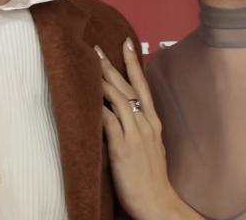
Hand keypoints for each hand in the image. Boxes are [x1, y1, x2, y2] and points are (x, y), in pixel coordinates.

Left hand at [98, 39, 197, 219]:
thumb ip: (139, 130)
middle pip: (128, 87)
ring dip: (102, 80)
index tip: (128, 44)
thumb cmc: (152, 178)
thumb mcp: (151, 147)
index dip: (134, 64)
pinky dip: (99, 107)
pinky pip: (108, 121)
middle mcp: (145, 124)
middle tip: (98, 48)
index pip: (143, 86)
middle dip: (112, 65)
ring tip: (89, 65)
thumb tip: (124, 117)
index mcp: (153, 123)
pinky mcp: (122, 147)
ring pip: (117, 99)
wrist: (157, 202)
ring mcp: (134, 134)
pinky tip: (88, 96)